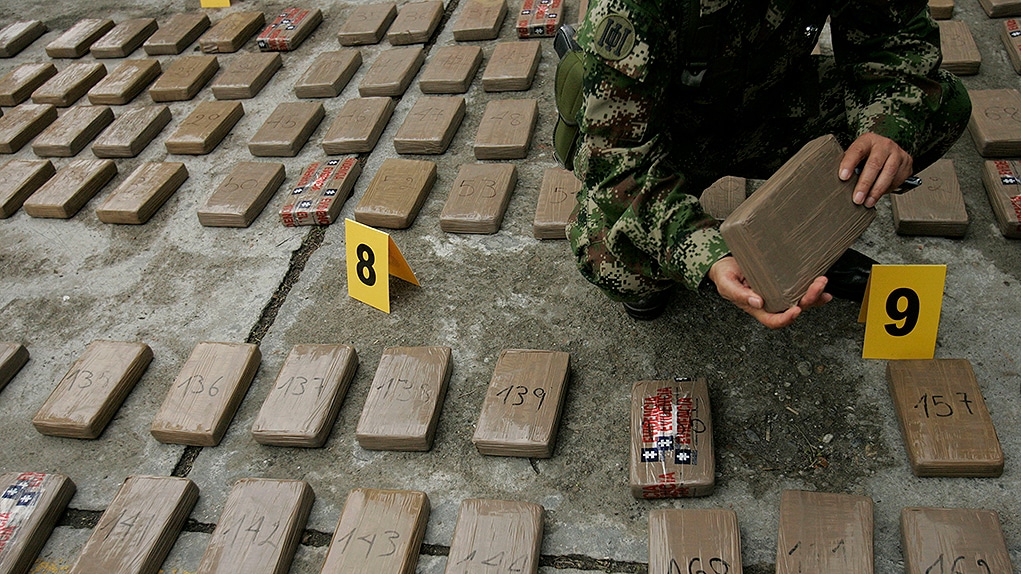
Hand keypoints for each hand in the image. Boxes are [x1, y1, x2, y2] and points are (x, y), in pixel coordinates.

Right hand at [707, 256, 831, 328]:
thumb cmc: (724, 275)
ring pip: (801, 301)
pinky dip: (813, 290)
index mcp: (757, 309)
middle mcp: (771, 304)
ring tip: (821, 282)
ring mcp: (778, 295)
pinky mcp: (783, 284)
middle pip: (793, 310)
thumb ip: (740, 295)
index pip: (773, 321)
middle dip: (808, 300)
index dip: (786, 318)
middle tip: (817, 287)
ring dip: (814, 295)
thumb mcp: (727, 285)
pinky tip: (821, 286)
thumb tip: (758, 303)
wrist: (725, 264)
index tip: (795, 310)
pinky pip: (800, 290)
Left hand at [838, 132, 913, 207]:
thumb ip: (850, 166)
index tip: (843, 177)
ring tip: (868, 202)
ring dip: (877, 191)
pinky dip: (888, 189)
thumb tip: (839, 183)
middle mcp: (884, 144)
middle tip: (857, 198)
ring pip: (888, 173)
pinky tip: (878, 195)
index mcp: (867, 140)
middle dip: (865, 184)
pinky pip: (898, 178)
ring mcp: (897, 153)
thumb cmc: (868, 155)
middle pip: (874, 164)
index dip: (849, 164)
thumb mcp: (856, 156)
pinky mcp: (907, 163)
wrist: (887, 151)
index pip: (857, 151)